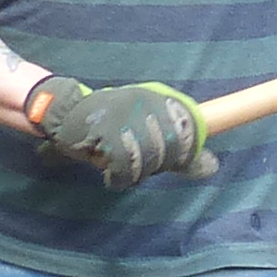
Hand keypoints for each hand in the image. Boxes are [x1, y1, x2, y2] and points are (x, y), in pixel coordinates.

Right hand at [31, 77, 217, 187]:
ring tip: (123, 166)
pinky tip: (112, 175)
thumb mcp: (149, 131)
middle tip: (139, 163)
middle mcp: (145, 102)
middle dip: (157, 164)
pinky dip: (119, 178)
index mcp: (159, 98)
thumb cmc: (111, 125)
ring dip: (135, 172)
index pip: (190, 124)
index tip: (181, 159)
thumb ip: (179, 148)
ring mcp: (125, 115)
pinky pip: (125, 168)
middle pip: (172, 147)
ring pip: (149, 159)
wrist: (63, 111)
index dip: (188, 149)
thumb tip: (213, 168)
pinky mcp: (106, 132)